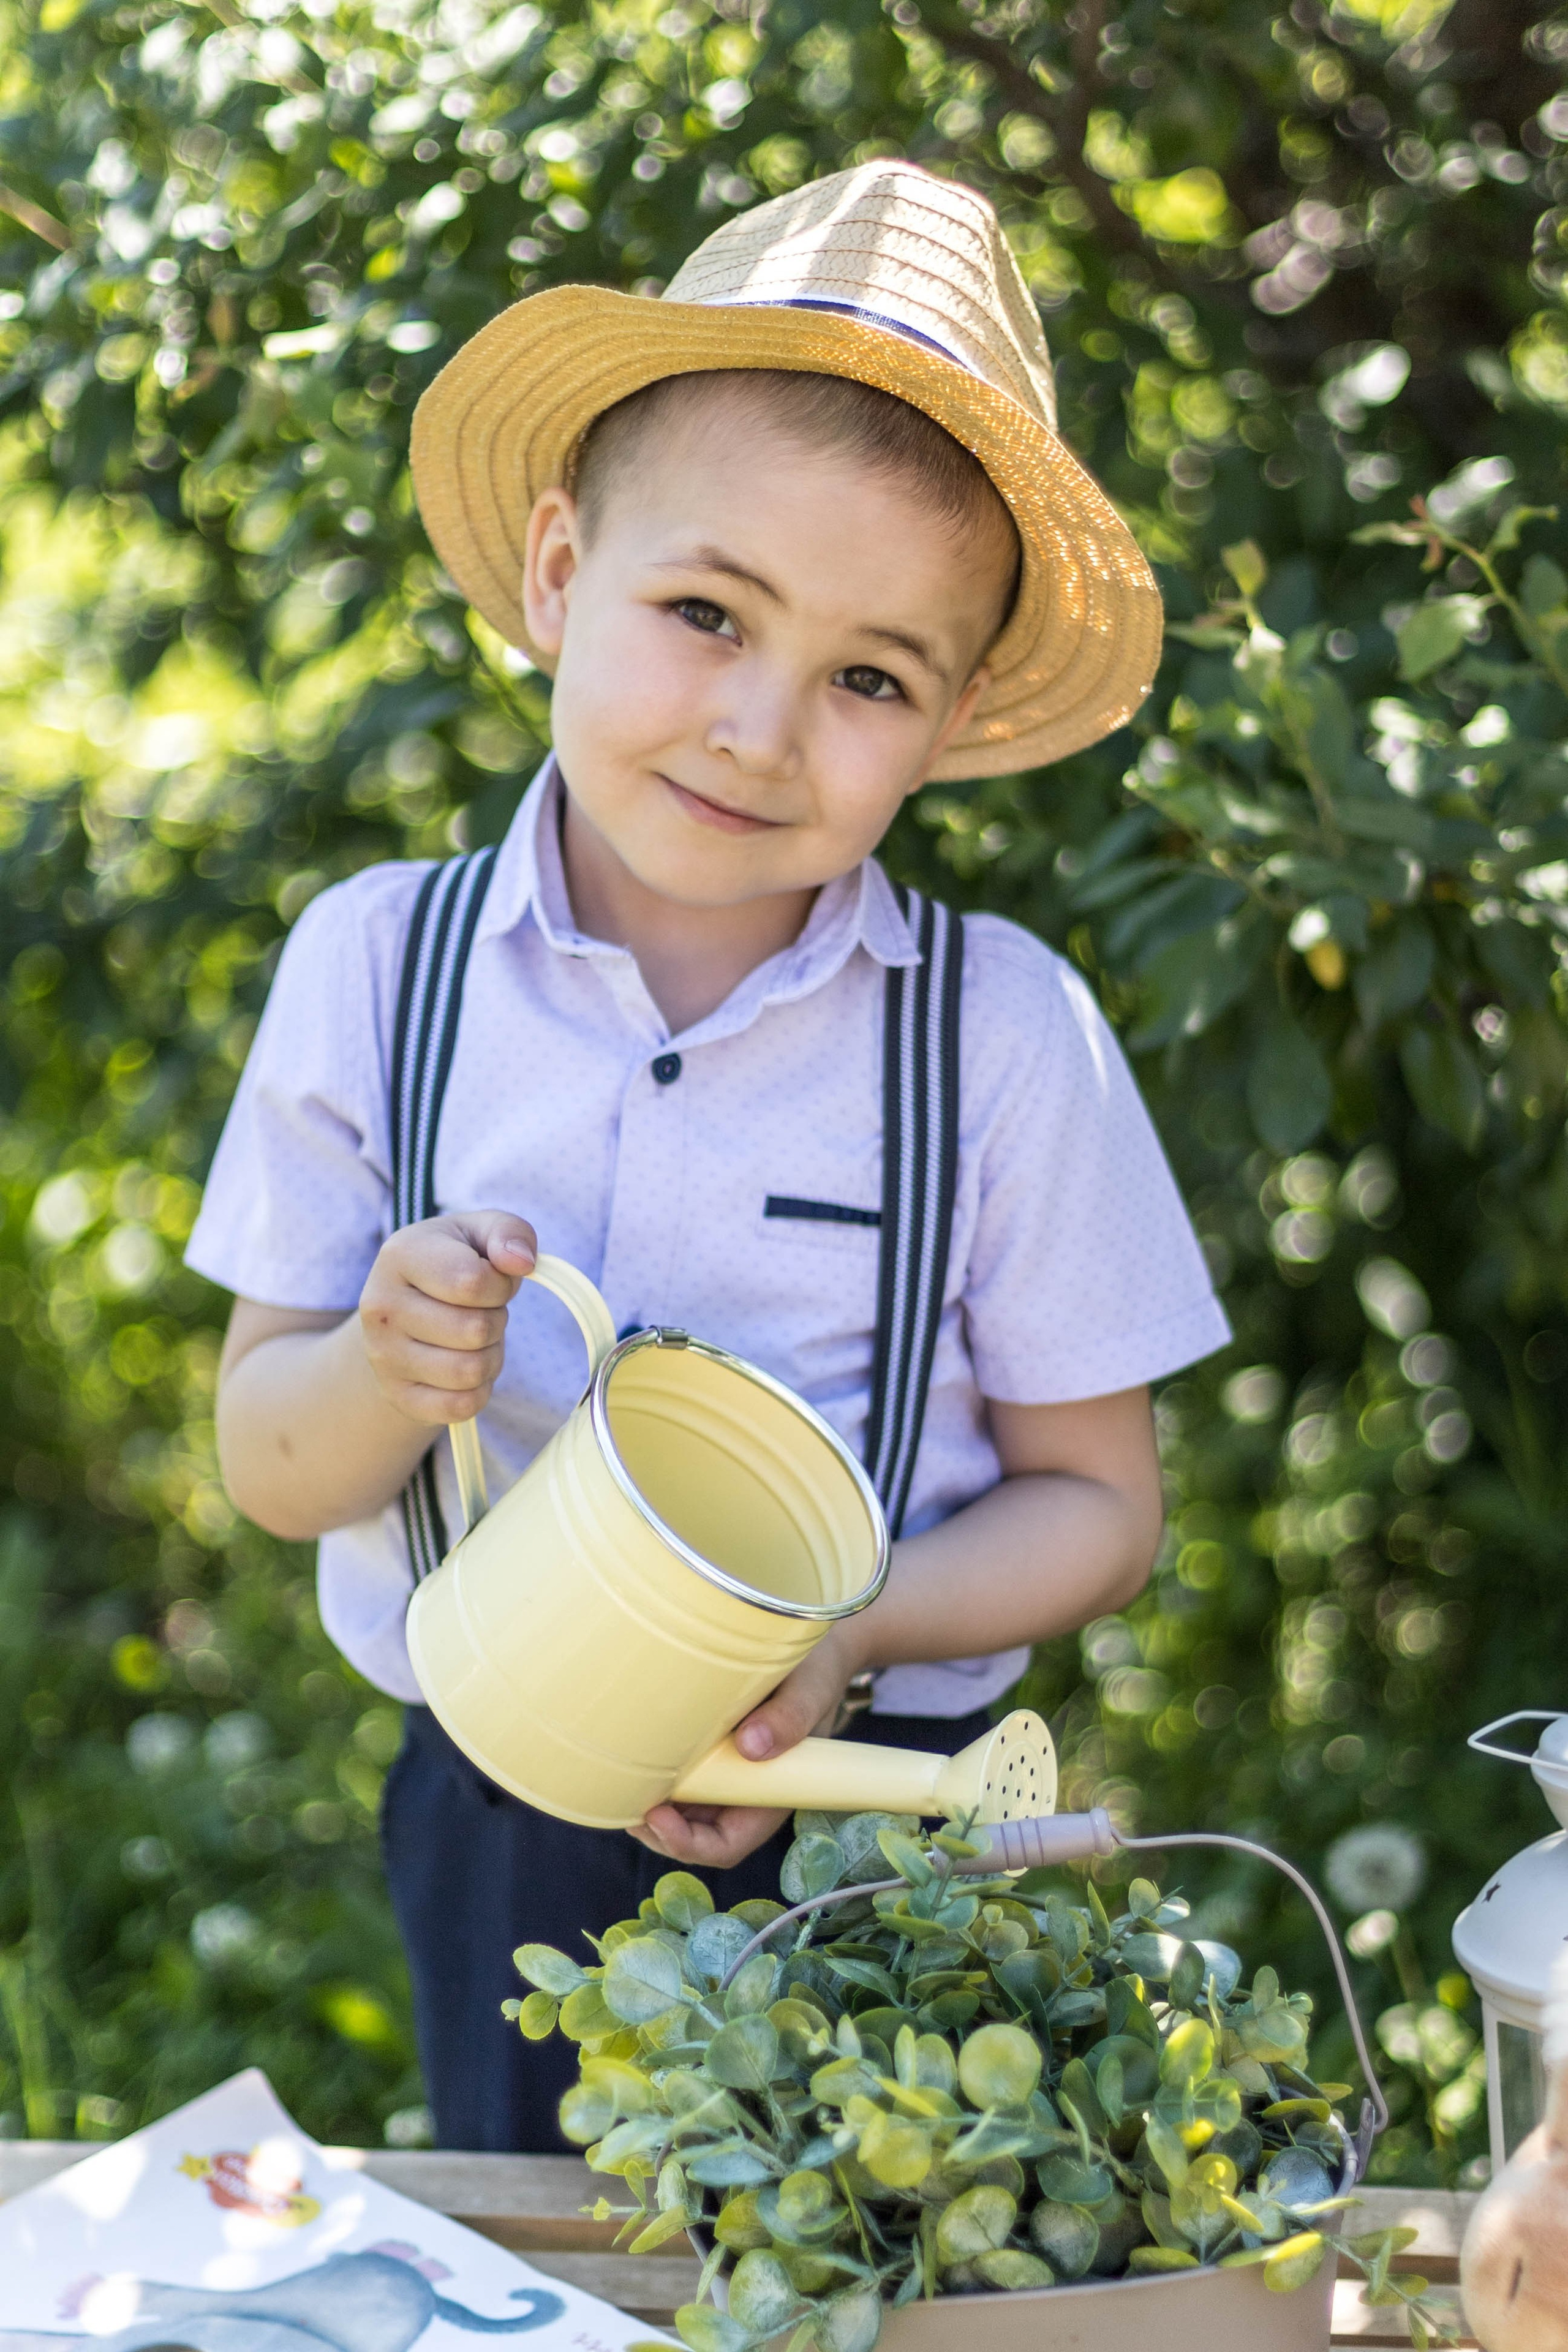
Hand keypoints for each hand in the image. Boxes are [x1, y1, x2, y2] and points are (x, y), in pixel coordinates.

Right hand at [358, 1209, 536, 1425]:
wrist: (404, 1306)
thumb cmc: (452, 1261)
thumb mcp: (480, 1231)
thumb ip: (509, 1232)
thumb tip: (521, 1262)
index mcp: (400, 1255)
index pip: (472, 1282)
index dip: (500, 1285)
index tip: (492, 1279)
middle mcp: (380, 1306)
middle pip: (475, 1330)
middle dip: (496, 1320)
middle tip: (482, 1311)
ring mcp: (382, 1356)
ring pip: (471, 1372)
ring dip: (490, 1355)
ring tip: (475, 1338)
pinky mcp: (396, 1395)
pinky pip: (460, 1407)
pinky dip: (478, 1390)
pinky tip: (466, 1365)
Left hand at [628, 1622, 868, 1871]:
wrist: (815, 1644)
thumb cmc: (816, 1669)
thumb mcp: (810, 1689)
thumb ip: (791, 1716)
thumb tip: (752, 1747)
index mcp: (772, 1794)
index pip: (727, 1845)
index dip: (689, 1844)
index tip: (657, 1816)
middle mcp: (745, 1791)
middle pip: (693, 1835)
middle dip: (656, 1828)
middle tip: (622, 1798)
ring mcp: (725, 1771)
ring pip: (681, 1809)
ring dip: (649, 1804)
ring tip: (618, 1780)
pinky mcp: (710, 1746)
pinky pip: (679, 1772)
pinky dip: (655, 1771)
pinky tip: (633, 1753)